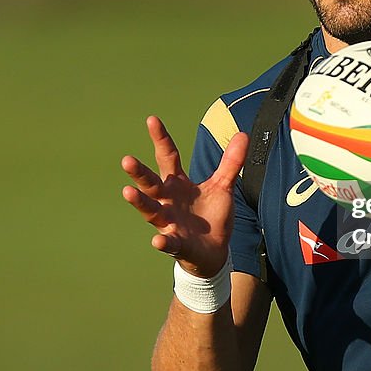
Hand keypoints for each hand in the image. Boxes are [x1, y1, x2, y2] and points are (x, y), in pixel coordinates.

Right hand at [122, 116, 248, 276]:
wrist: (213, 251)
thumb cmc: (211, 216)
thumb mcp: (222, 186)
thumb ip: (231, 162)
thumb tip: (243, 134)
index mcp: (177, 183)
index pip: (168, 156)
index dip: (161, 138)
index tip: (152, 119)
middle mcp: (167, 200)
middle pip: (151, 183)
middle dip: (139, 172)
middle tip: (127, 160)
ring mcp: (169, 222)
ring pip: (150, 210)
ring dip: (139, 202)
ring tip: (128, 191)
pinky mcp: (177, 243)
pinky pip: (168, 242)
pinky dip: (163, 241)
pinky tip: (158, 239)